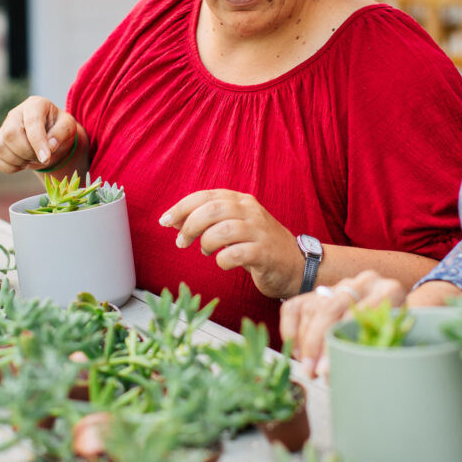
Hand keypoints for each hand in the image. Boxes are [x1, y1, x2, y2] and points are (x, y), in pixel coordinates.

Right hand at [0, 96, 81, 172]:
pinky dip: (10, 167)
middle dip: (27, 152)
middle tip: (42, 158)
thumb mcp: (68, 127)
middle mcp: (15, 114)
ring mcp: (3, 128)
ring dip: (19, 161)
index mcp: (35, 105)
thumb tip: (50, 146)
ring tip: (33, 159)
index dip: (38, 142)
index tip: (45, 158)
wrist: (50, 137)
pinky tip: (23, 163)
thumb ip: (61, 133)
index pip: (31, 122)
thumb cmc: (59, 129)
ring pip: (0, 147)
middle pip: (11, 134)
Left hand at [159, 189, 298, 298]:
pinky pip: (236, 254)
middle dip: (189, 226)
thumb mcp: (234, 225)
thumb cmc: (258, 245)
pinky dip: (223, 260)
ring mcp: (260, 232)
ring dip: (206, 243)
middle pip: (212, 210)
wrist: (296, 265)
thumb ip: (207, 220)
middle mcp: (250, 211)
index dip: (181, 207)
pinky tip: (223, 263)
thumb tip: (173, 220)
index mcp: (241, 201)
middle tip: (181, 242)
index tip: (165, 221)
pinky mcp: (265, 253)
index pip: (205, 196)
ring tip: (205, 251)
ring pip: (223, 230)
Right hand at [280, 270, 405, 378]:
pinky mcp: (318, 291)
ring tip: (307, 369)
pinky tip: (297, 352)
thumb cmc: (392, 337)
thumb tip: (340, 376)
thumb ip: (375, 353)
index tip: (326, 370)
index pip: (356, 315)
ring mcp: (340, 284)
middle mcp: (364, 282)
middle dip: (315, 343)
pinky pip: (294, 308)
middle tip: (311, 371)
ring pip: (311, 309)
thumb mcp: (395, 343)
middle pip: (329, 309)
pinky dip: (290, 331)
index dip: (337, 343)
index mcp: (389, 291)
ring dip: (303, 343)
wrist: (387, 315)